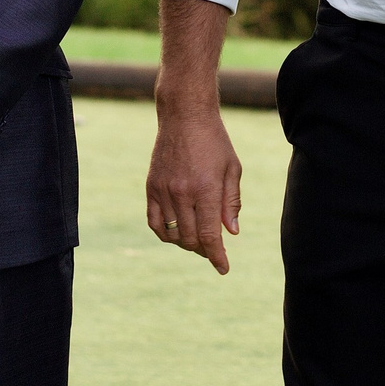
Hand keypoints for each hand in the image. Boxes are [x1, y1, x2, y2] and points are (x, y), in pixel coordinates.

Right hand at [146, 103, 242, 273]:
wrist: (184, 116)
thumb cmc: (215, 142)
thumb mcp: (233, 169)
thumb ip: (231, 203)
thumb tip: (231, 233)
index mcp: (206, 189)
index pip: (209, 235)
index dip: (217, 256)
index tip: (223, 268)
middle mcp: (182, 193)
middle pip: (190, 239)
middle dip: (204, 249)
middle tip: (213, 248)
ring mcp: (164, 191)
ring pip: (172, 234)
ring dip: (186, 243)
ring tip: (197, 239)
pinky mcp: (151, 187)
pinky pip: (154, 222)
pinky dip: (165, 234)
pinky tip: (176, 233)